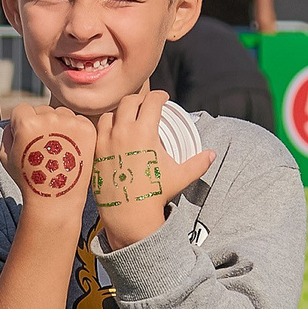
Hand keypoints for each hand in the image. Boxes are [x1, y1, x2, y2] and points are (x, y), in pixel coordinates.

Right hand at [0, 104, 94, 213]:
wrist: (56, 197)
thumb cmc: (29, 179)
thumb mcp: (5, 156)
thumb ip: (8, 132)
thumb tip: (15, 120)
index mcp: (27, 122)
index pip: (22, 110)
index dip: (23, 124)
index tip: (28, 140)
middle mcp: (49, 118)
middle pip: (43, 110)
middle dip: (42, 124)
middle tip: (45, 148)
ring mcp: (70, 122)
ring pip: (62, 113)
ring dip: (60, 125)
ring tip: (59, 150)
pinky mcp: (87, 129)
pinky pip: (78, 120)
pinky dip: (75, 131)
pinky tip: (71, 149)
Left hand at [88, 91, 213, 247]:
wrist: (129, 213)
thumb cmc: (155, 194)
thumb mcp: (180, 177)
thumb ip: (198, 163)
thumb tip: (211, 154)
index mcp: (145, 132)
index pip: (151, 101)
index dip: (160, 95)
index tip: (163, 97)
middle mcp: (123, 131)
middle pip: (130, 101)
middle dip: (140, 99)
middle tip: (146, 105)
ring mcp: (106, 140)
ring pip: (112, 113)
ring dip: (121, 111)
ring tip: (129, 117)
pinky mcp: (96, 151)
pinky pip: (98, 130)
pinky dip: (107, 126)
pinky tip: (113, 132)